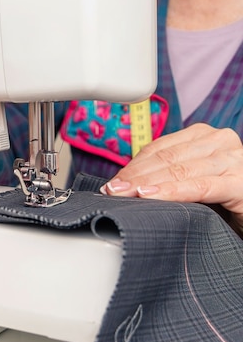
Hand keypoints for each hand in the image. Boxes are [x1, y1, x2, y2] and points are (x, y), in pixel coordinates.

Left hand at [103, 123, 242, 233]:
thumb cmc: (225, 204)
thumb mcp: (194, 182)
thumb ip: (170, 175)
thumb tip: (126, 184)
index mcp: (206, 137)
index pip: (160, 148)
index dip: (133, 165)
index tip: (112, 182)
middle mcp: (221, 141)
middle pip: (167, 157)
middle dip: (135, 175)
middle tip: (111, 190)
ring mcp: (233, 160)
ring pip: (179, 170)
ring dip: (147, 183)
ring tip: (124, 194)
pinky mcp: (240, 183)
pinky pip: (199, 186)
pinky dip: (172, 192)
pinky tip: (151, 197)